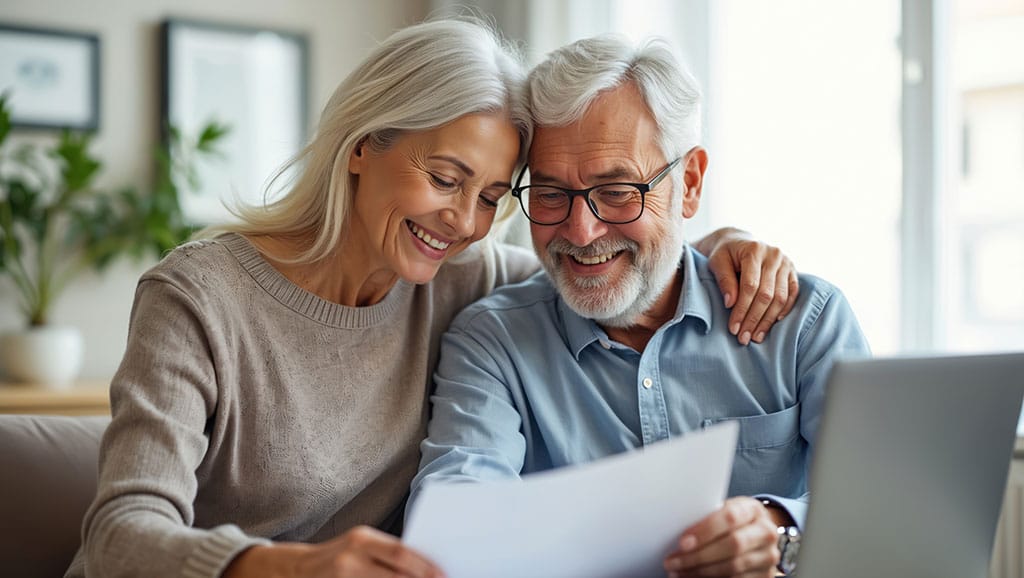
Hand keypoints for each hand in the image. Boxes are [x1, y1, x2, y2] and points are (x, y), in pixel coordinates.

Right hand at [224, 525, 443, 577]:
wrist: (295, 569)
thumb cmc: (339, 557)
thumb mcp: (361, 547)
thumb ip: (388, 554)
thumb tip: (425, 566)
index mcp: (362, 539)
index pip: (401, 553)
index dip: (425, 566)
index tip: (444, 574)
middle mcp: (350, 557)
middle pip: (395, 574)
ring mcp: (342, 576)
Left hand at [663, 497, 779, 577]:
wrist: (758, 534)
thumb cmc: (733, 520)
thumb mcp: (724, 510)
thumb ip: (708, 517)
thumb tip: (678, 532)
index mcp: (752, 509)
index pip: (730, 517)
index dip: (705, 531)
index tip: (682, 543)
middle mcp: (766, 532)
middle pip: (732, 545)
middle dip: (698, 556)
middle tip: (673, 561)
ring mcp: (768, 556)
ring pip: (733, 568)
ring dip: (700, 572)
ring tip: (678, 572)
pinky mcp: (765, 576)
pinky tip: (693, 577)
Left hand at [703, 233, 798, 344]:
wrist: (739, 242)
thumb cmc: (725, 254)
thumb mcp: (717, 262)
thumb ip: (724, 280)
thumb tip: (730, 304)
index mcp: (754, 250)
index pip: (750, 286)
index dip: (742, 309)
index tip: (733, 328)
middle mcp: (774, 255)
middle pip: (766, 294)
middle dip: (754, 319)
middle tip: (743, 338)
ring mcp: (786, 262)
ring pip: (780, 297)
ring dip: (768, 320)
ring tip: (756, 337)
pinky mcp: (792, 271)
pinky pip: (792, 294)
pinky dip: (784, 310)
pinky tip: (772, 324)